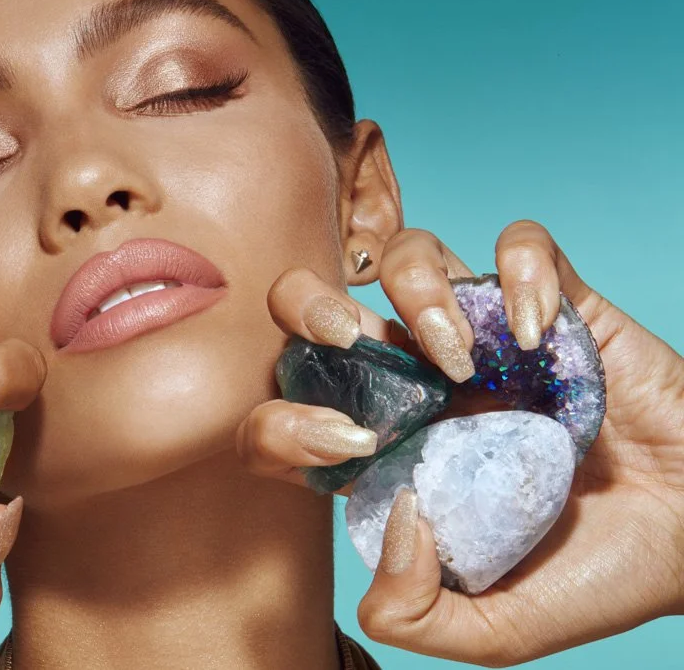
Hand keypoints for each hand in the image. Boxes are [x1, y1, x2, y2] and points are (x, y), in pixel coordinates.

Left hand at [237, 220, 683, 665]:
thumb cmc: (592, 574)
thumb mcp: (494, 626)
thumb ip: (417, 612)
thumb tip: (391, 521)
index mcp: (387, 449)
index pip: (284, 412)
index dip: (277, 421)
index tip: (344, 448)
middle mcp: (418, 381)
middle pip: (315, 306)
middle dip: (306, 309)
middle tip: (348, 345)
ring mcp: (482, 335)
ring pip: (408, 255)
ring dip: (417, 289)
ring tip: (461, 359)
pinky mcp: (552, 304)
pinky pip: (520, 244)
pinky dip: (522, 271)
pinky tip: (539, 332)